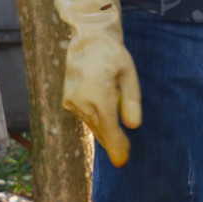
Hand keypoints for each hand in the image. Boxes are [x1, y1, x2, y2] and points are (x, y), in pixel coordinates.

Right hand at [59, 0, 143, 166]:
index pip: (109, 129)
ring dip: (104, 134)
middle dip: (113, 144)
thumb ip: (131, 100)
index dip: (116, 147)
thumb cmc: (112, 54)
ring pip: (92, 124)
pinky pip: (85, 116)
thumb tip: (134, 126)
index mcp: (99, 95)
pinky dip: (96, 123)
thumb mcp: (129, 73)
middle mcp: (82, 101)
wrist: (86, 38)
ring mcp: (72, 101)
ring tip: (118, 147)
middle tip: (124, 157)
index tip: (122, 162)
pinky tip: (105, 128)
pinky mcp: (68, 100)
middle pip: (100, 130)